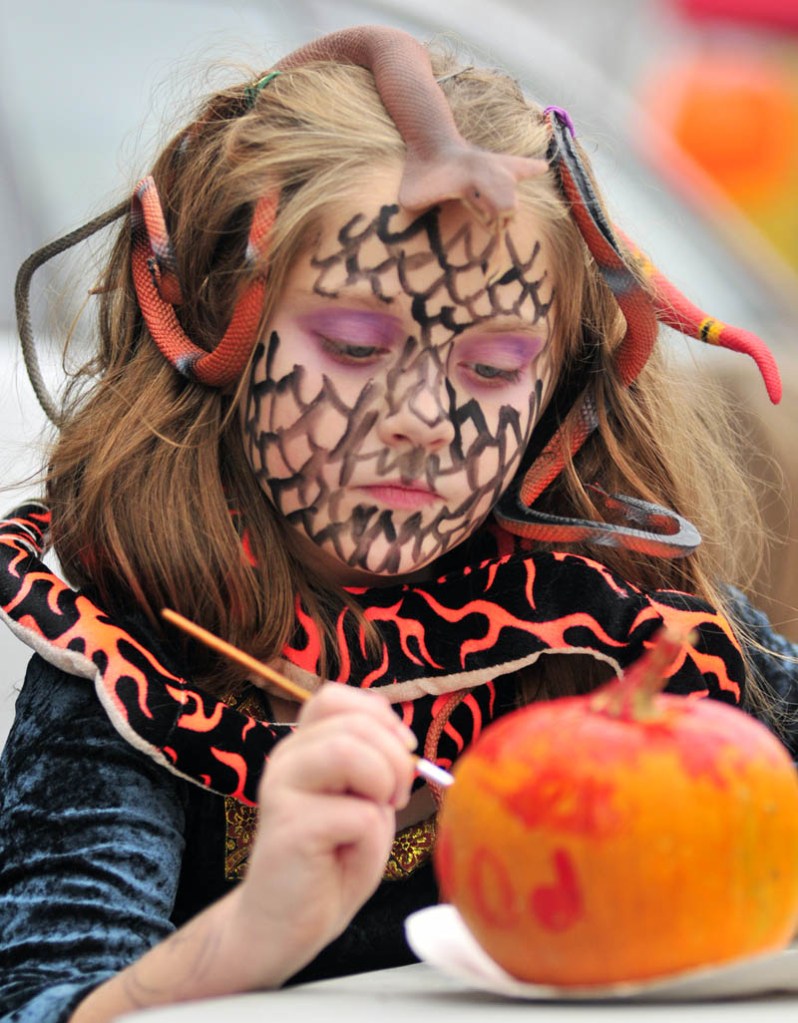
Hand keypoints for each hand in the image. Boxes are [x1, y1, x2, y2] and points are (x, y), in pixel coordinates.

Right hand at [229, 683, 416, 982]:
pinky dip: (371, 836)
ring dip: (382, 783)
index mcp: (303, 746)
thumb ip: (376, 763)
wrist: (284, 925)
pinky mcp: (288, 827)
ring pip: (349, 752)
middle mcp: (286, 758)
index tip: (400, 750)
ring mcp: (281, 788)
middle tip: (393, 798)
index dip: (378, 715)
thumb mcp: (363, 800)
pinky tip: (350, 854)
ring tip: (377, 814)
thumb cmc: (331, 861)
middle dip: (395, 758)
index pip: (334, 697)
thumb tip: (403, 740)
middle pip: (353, 723)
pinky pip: (355, 814)